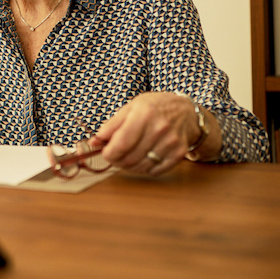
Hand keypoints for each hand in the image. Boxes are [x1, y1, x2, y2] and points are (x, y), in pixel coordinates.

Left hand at [90, 92, 217, 175]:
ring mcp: (171, 142)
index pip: (121, 143)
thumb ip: (111, 125)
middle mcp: (159, 129)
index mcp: (144, 114)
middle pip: (130, 158)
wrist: (185, 111)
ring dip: (129, 167)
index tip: (105, 153)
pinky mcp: (179, 153)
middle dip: (117, 161)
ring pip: (142, 167)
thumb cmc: (154, 108)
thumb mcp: (131, 108)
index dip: (109, 153)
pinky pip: (156, 171)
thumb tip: (93, 142)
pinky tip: (143, 159)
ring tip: (127, 158)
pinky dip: (145, 169)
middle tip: (114, 157)